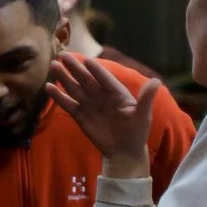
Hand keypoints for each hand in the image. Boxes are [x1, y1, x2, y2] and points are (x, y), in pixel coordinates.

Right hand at [49, 54, 159, 176]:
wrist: (123, 151)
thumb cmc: (136, 132)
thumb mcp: (142, 116)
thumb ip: (146, 99)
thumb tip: (157, 81)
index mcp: (117, 93)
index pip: (105, 79)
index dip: (97, 70)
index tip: (87, 60)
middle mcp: (101, 95)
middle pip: (86, 79)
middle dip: (75, 68)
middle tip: (64, 55)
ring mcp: (89, 104)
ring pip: (74, 88)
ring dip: (64, 77)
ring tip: (54, 66)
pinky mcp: (79, 115)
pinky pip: (68, 104)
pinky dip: (58, 96)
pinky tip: (49, 88)